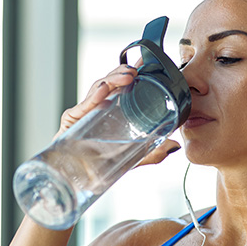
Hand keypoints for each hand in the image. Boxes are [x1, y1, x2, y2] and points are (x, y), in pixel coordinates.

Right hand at [54, 62, 180, 166]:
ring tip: (127, 77)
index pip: (124, 87)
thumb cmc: (100, 167)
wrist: (77, 182)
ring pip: (99, 89)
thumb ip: (153, 153)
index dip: (134, 74)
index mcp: (113, 111)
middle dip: (123, 74)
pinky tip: (104, 90)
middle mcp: (99, 108)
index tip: (147, 64)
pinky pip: (83, 106)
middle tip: (137, 71)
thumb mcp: (132, 159)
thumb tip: (175, 146)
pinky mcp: (71, 121)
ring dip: (113, 80)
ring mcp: (85, 112)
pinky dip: (93, 97)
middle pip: (111, 84)